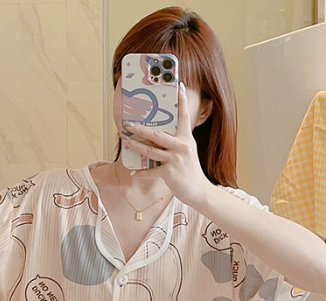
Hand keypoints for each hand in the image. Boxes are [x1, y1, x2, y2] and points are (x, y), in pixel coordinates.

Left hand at [123, 83, 209, 206]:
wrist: (198, 191)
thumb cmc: (190, 170)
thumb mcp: (187, 151)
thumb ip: (176, 141)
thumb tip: (158, 135)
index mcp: (186, 138)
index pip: (184, 116)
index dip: (182, 101)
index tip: (179, 85)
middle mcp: (181, 146)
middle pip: (157, 134)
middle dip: (141, 128)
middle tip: (128, 124)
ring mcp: (175, 160)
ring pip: (151, 151)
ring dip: (136, 146)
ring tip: (126, 141)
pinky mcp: (170, 173)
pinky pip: (151, 171)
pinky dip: (142, 172)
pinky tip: (133, 172)